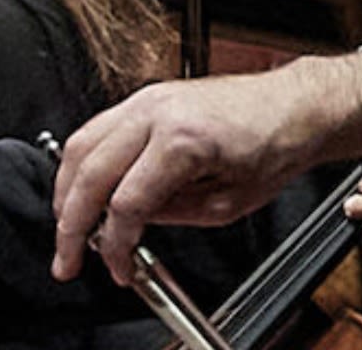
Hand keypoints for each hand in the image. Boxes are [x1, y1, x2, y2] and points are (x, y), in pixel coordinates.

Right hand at [52, 55, 361, 285]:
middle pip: (89, 173)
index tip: (118, 265)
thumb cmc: (276, 144)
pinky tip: (84, 188)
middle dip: (71, 223)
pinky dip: (83, 163)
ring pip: (81, 144)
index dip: (115, 244)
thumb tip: (131, 224)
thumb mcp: (229, 202)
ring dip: (66, 191)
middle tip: (68, 257)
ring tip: (69, 227)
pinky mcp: (148, 96)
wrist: (295, 105)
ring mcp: (149, 98)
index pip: (126, 203)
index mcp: (183, 140)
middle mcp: (158, 112)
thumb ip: (173, 215)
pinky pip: (98, 128)